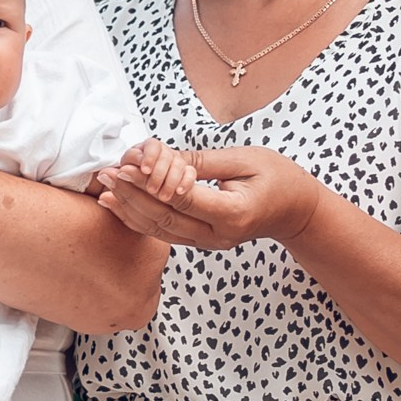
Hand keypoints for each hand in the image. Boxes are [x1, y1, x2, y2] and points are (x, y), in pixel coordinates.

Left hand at [93, 144, 320, 252]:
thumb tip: (166, 158)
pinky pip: (164, 233)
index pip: (183, 198)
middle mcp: (218, 234)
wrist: (295, 211)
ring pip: (160, 231)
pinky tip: (118, 205)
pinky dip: (139, 220)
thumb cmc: (278, 178)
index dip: (151, 184)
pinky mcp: (201, 241)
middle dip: (131, 196)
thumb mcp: (246, 159)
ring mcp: (209, 242)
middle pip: (165, 218)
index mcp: (234, 213)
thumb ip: (204, 161)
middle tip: (107, 174)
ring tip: (104, 188)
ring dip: (129, 209)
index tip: (126, 166)